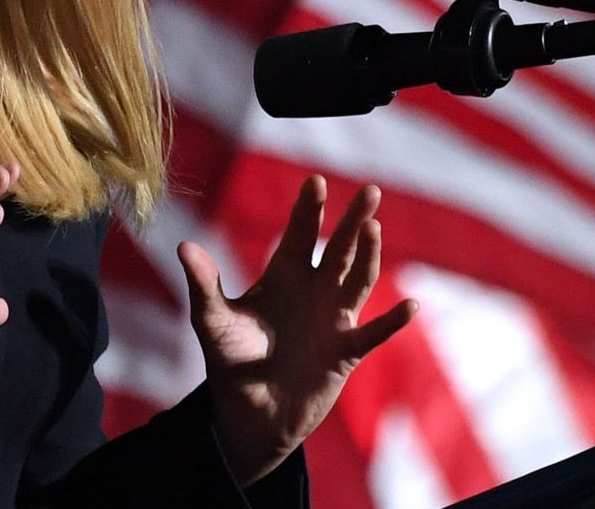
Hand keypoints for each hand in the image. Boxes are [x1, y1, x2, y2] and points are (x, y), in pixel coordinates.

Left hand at [178, 175, 415, 484]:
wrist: (249, 412)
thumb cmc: (230, 360)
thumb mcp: (212, 320)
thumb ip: (203, 284)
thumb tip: (183, 245)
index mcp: (282, 275)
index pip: (299, 233)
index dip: (308, 208)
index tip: (316, 181)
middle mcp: (313, 290)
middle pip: (338, 248)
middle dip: (352, 220)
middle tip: (370, 190)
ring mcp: (332, 319)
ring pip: (358, 280)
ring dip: (369, 256)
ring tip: (375, 228)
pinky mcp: (345, 353)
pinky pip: (373, 334)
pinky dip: (392, 322)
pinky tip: (411, 306)